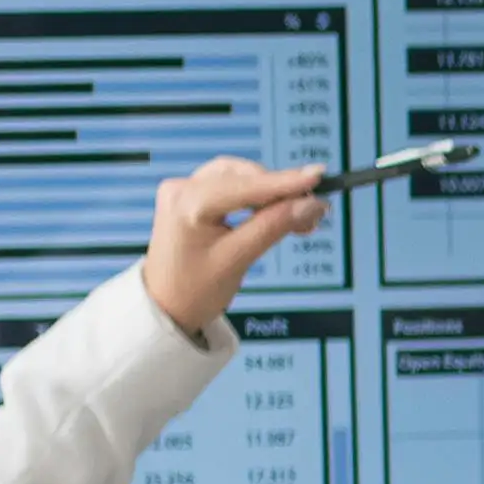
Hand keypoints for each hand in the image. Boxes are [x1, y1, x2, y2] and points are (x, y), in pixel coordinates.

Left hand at [139, 156, 329, 336]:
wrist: (164, 308)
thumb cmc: (193, 291)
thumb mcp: (237, 260)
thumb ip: (274, 226)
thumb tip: (311, 204)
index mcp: (188, 204)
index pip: (246, 186)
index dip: (286, 182)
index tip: (319, 175)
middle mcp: (181, 188)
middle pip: (242, 176)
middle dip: (279, 190)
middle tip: (312, 210)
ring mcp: (182, 190)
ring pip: (238, 178)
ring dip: (269, 193)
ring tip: (296, 215)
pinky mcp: (188, 197)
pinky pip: (228, 186)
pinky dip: (253, 197)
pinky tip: (272, 211)